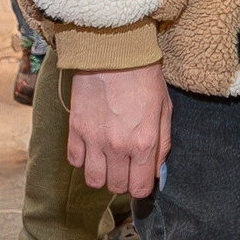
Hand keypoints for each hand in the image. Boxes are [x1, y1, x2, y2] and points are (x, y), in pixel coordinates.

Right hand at [67, 63, 171, 199]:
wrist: (114, 51)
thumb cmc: (144, 77)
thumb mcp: (164, 109)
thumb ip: (163, 145)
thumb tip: (157, 172)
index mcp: (144, 143)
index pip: (139, 188)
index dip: (140, 187)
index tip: (140, 177)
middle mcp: (118, 146)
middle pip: (116, 186)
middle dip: (122, 180)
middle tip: (125, 165)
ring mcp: (94, 139)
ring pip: (93, 180)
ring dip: (101, 174)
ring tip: (107, 160)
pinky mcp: (75, 129)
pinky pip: (75, 161)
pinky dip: (82, 159)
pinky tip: (91, 147)